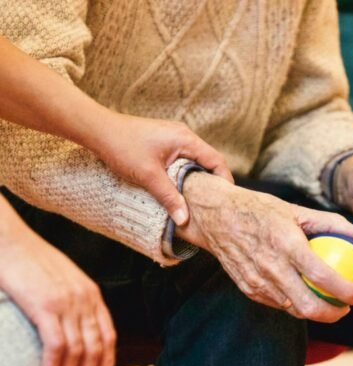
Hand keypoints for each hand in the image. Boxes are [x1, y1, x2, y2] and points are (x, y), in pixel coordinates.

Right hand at [0, 197, 115, 365]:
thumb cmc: (35, 260)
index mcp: (92, 294)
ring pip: (78, 349)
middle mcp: (84, 299)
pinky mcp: (45, 306)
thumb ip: (76, 301)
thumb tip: (75, 327)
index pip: (109, 334)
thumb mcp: (66, 279)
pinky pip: (56, 345)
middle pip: (96, 346)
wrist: (13, 242)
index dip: (107, 361)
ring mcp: (67, 303)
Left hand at [88, 113, 233, 225]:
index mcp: (185, 139)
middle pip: (208, 160)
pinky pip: (182, 159)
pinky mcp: (163, 142)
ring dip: (197, 178)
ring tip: (198, 199)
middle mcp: (183, 136)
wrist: (98, 130)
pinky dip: (185, 173)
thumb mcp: (148, 176)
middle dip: (212, 181)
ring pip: (194, 161)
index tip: (226, 199)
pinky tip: (180, 188)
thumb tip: (184, 220)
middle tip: (214, 203)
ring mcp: (173, 138)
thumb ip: (169, 197)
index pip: (216, 160)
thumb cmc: (123, 147)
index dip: (224, 180)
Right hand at [176, 173, 352, 322]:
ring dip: (315, 311)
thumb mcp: (295, 209)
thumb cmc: (258, 210)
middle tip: (347, 307)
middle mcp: (270, 267)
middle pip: (308, 306)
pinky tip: (302, 294)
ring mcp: (256, 281)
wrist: (216, 217)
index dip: (347, 292)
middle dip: (334, 314)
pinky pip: (277, 304)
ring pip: (292, 309)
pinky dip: (293, 303)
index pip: (322, 276)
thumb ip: (332, 223)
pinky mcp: (247, 288)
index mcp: (285, 244)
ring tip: (328, 302)